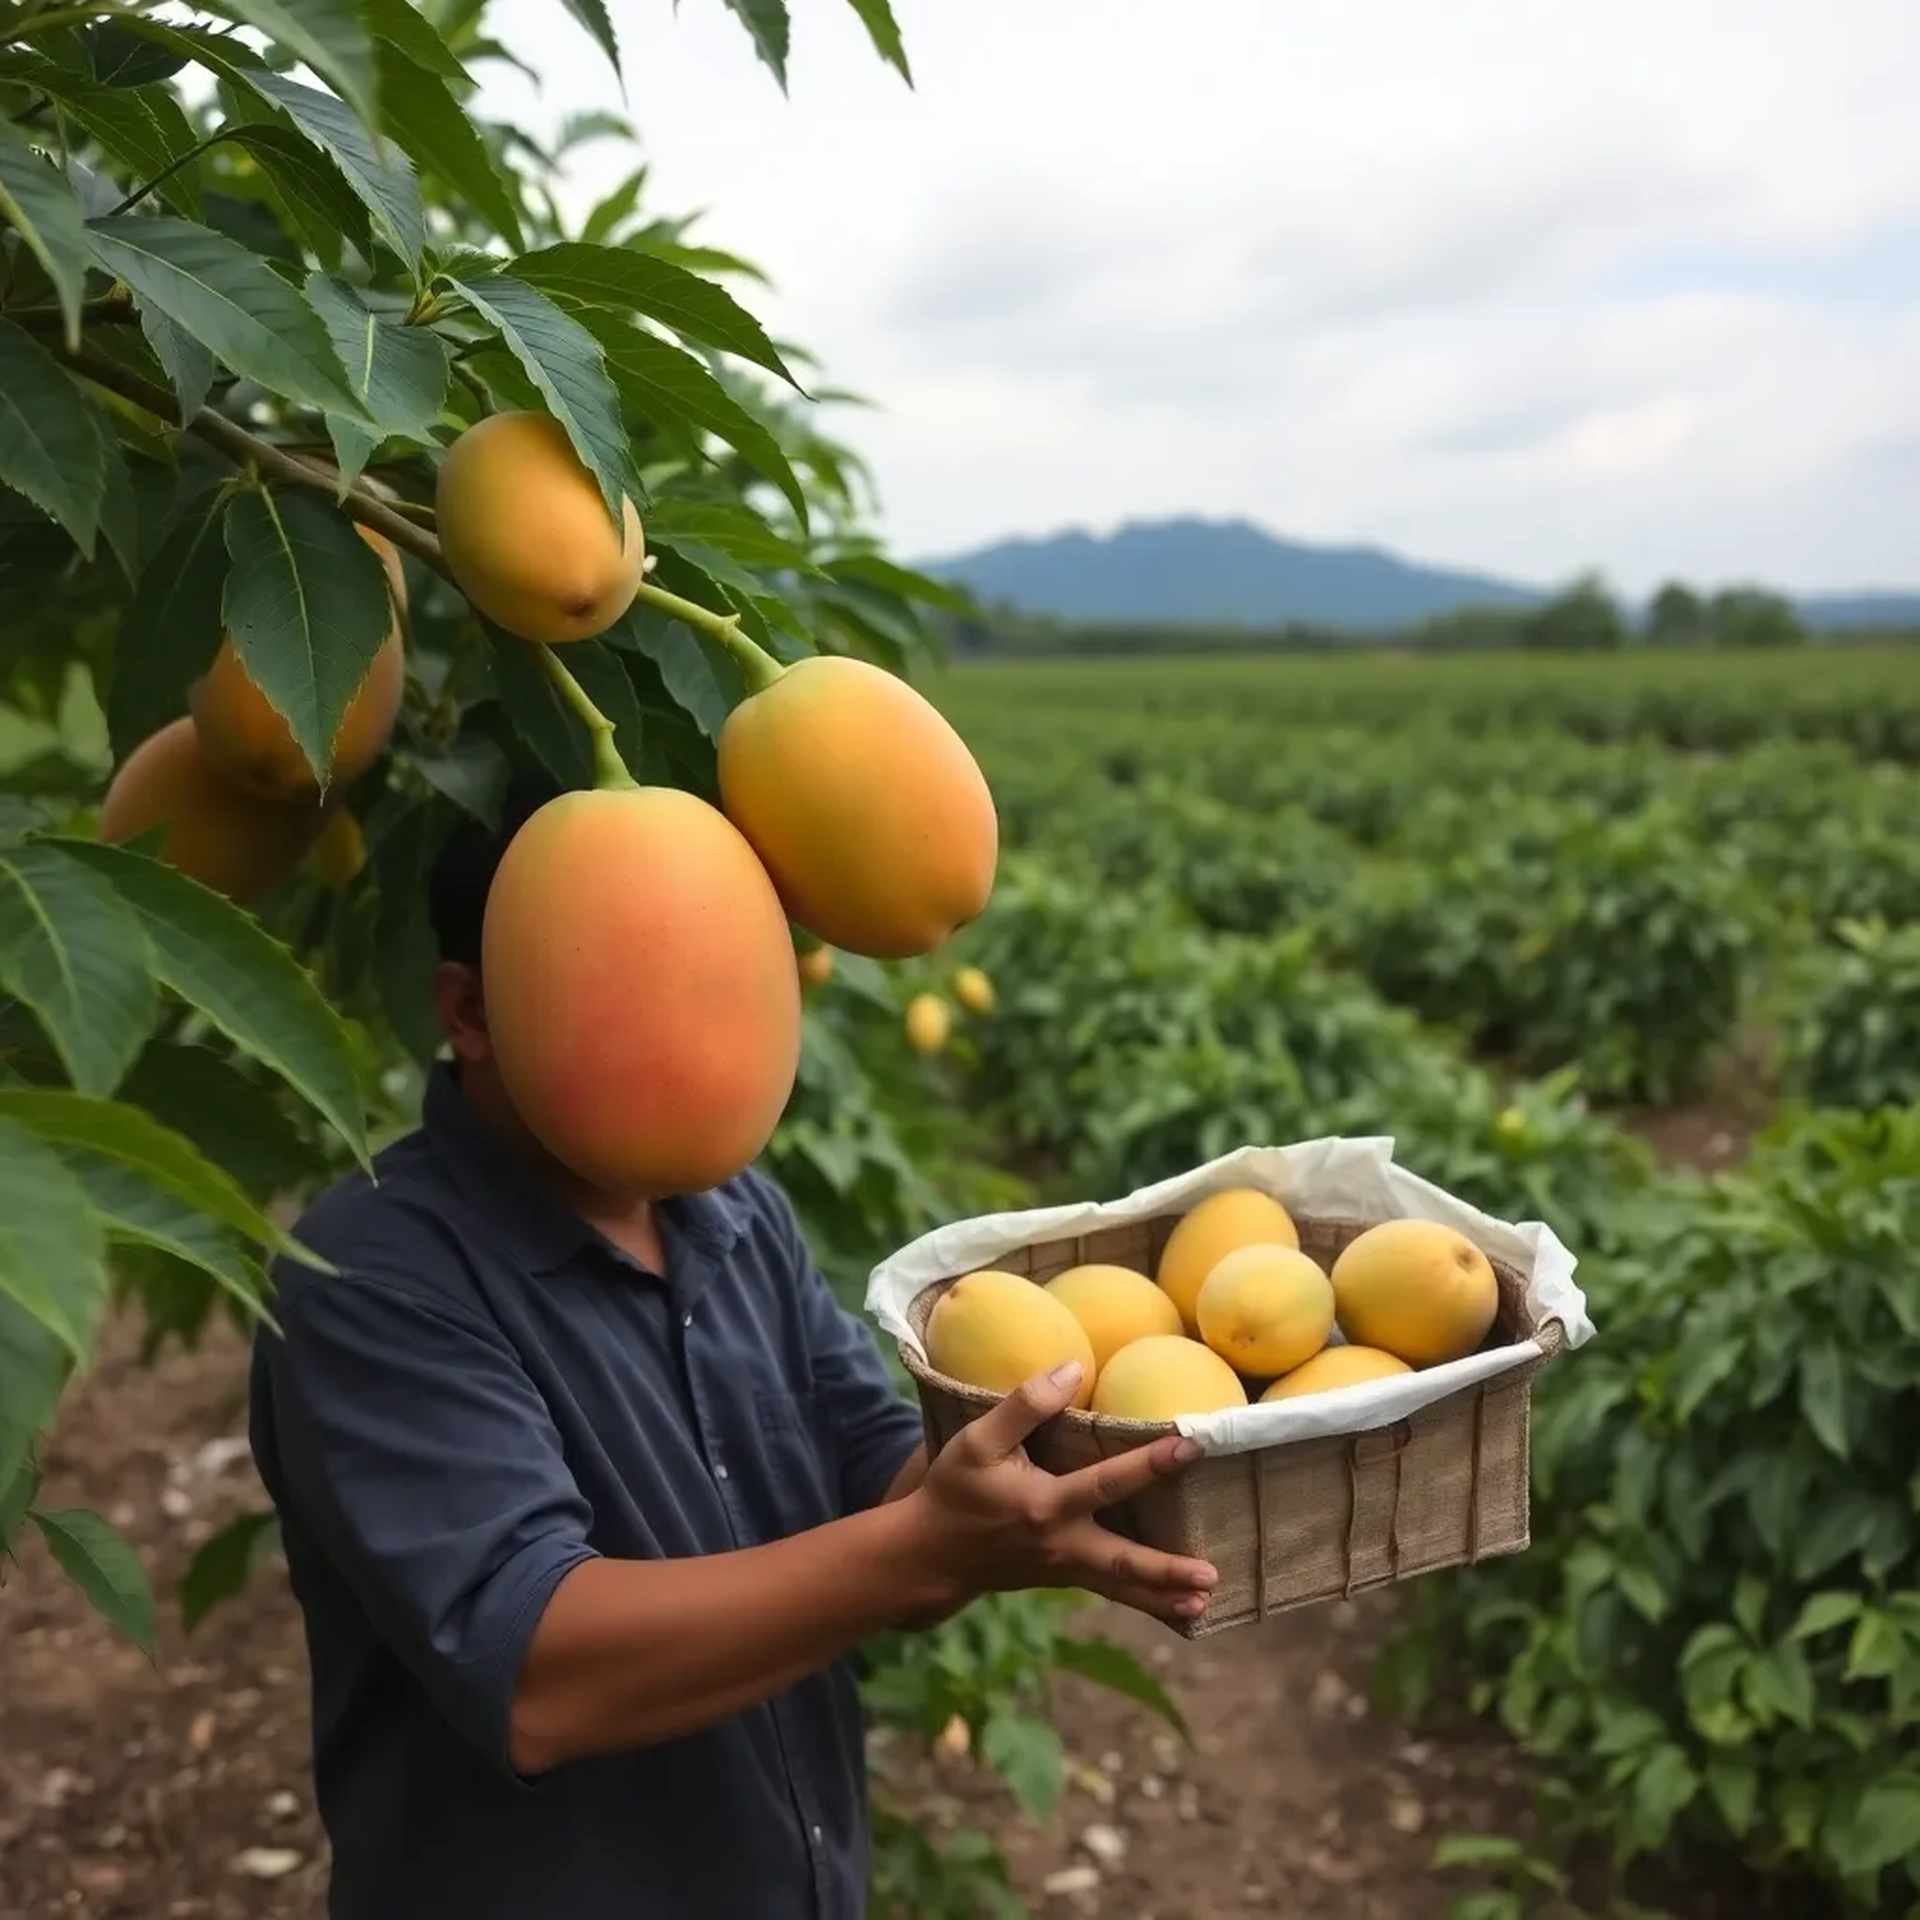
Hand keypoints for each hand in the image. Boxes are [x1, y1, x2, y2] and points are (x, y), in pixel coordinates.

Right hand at [902, 1360, 1218, 1627]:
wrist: (929, 1554)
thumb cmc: (954, 1489)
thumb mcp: (978, 1441)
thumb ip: (1025, 1405)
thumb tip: (1074, 1368)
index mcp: (1044, 1506)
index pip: (1107, 1482)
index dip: (1150, 1463)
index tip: (1191, 1444)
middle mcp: (1060, 1544)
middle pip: (1122, 1561)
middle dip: (1166, 1570)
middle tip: (1209, 1576)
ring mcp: (1063, 1569)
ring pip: (1120, 1587)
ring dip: (1162, 1596)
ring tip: (1202, 1605)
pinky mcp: (1063, 1577)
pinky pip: (1110, 1590)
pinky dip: (1143, 1600)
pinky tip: (1177, 1608)